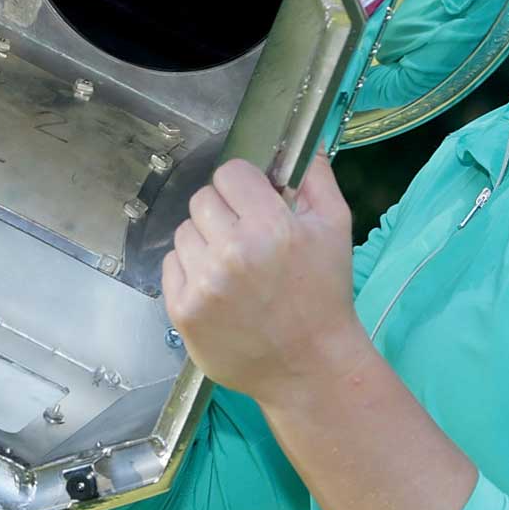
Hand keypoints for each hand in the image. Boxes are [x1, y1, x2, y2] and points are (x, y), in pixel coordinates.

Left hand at [162, 153, 369, 404]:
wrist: (310, 366)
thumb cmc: (325, 296)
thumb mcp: (336, 229)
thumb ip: (316, 178)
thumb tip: (302, 143)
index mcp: (271, 228)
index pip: (231, 173)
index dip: (245, 185)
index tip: (255, 202)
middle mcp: (232, 254)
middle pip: (203, 199)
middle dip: (224, 211)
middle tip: (246, 236)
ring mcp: (203, 285)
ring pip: (184, 231)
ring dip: (206, 241)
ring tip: (234, 266)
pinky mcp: (183, 311)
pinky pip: (172, 265)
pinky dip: (191, 270)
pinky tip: (219, 287)